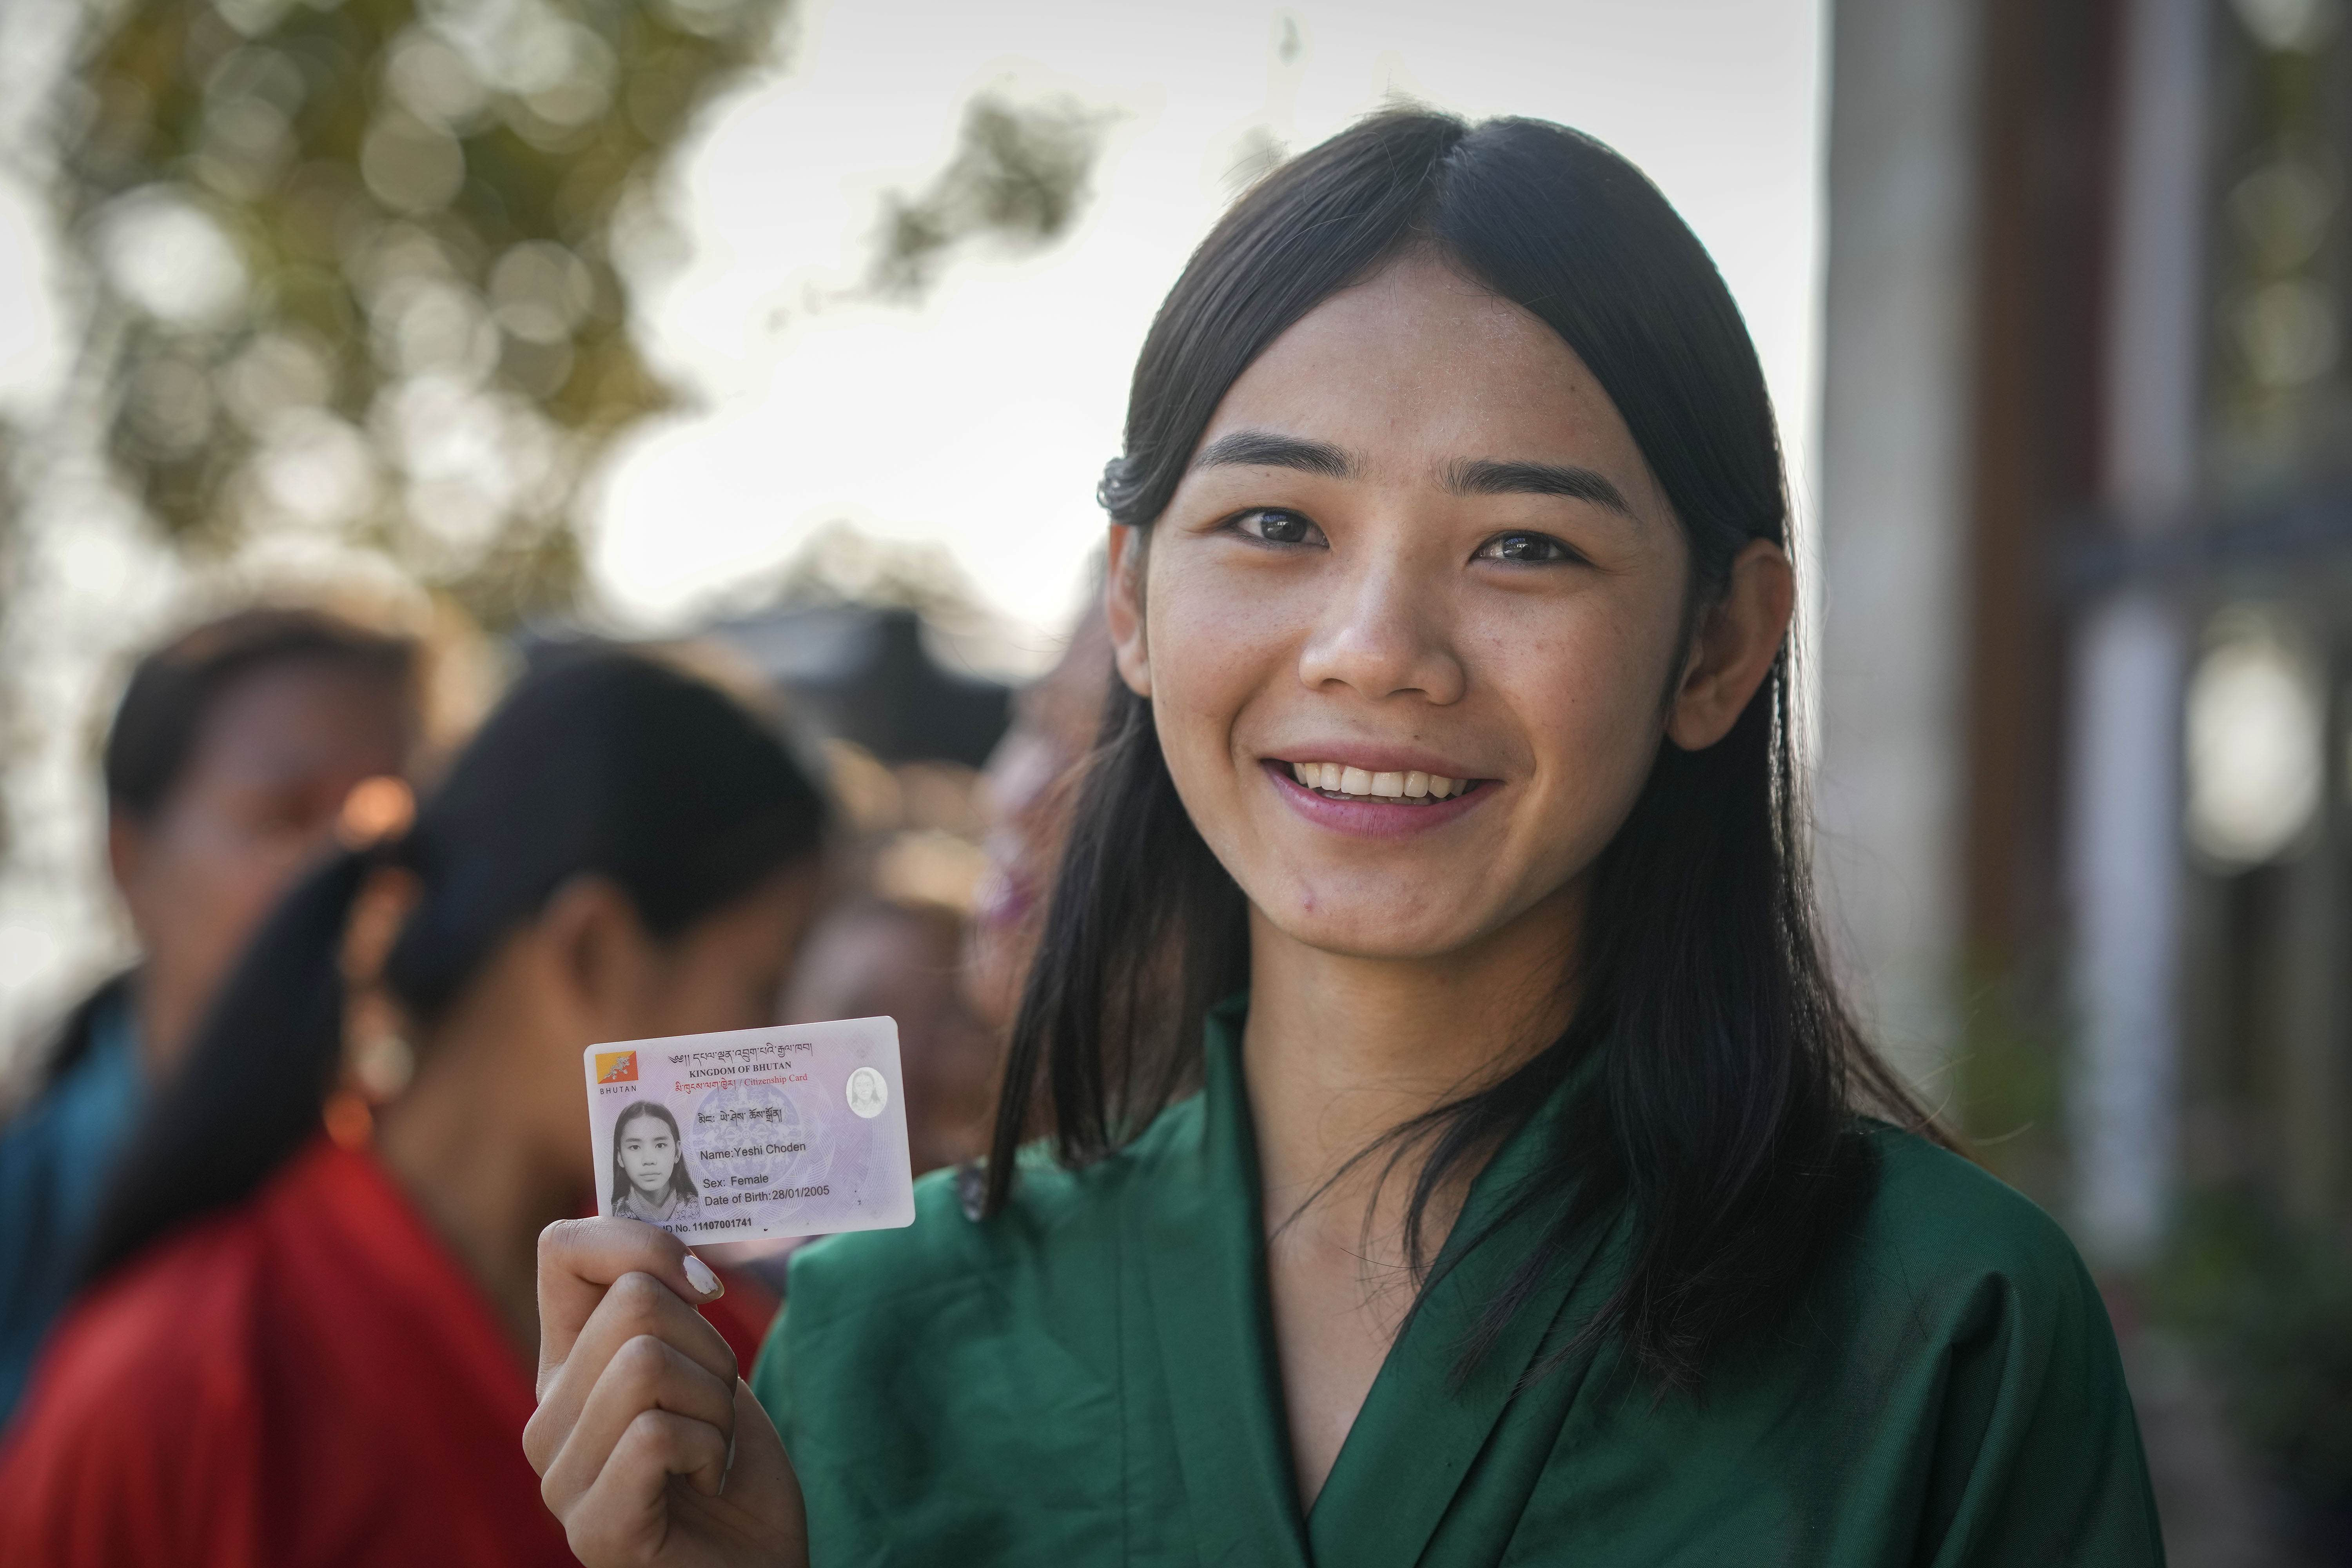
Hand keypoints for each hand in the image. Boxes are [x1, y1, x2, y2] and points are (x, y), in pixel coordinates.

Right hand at [525, 1218, 808, 1567]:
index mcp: (564, 1367)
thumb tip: (671, 1244)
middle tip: (716, 1412)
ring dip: (716, 1405)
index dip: (643, 1242)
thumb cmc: (732, 1468)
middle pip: (634, 1303)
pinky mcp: (595, 1528)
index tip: (704, 1286)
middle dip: (711, 1347)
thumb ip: (668, 1306)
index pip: (562, 1249)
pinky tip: (702, 1487)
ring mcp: (561, 1479)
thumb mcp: (703, 1365)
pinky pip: (655, 1433)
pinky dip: (709, 1452)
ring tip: (710, 1454)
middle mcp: (545, 1419)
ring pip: (647, 1361)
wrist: (756, 1566)